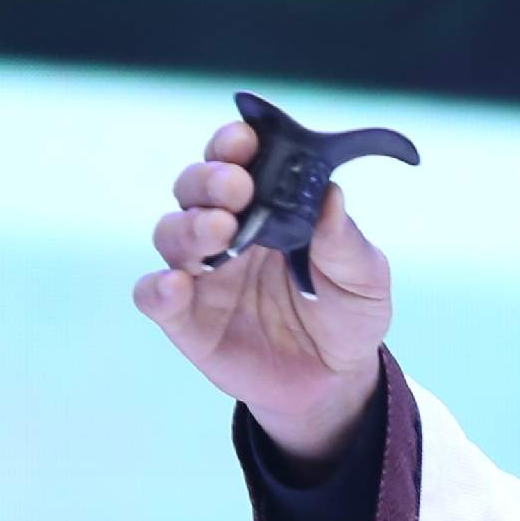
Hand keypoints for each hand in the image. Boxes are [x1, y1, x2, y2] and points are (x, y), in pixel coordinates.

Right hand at [131, 116, 393, 459]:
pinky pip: (155, 297)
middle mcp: (225, 232)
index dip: (233, 144)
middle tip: (236, 185)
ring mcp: (202, 275)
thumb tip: (331, 194)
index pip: (237, 160)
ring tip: (220, 230)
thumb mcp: (364, 279)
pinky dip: (158, 287)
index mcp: (266, 206)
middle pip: (194, 188)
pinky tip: (177, 284)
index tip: (245, 139)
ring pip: (171, 234)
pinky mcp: (186, 320)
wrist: (335, 381)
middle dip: (209, 179)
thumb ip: (346, 241)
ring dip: (188, 227)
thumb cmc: (346, 314)